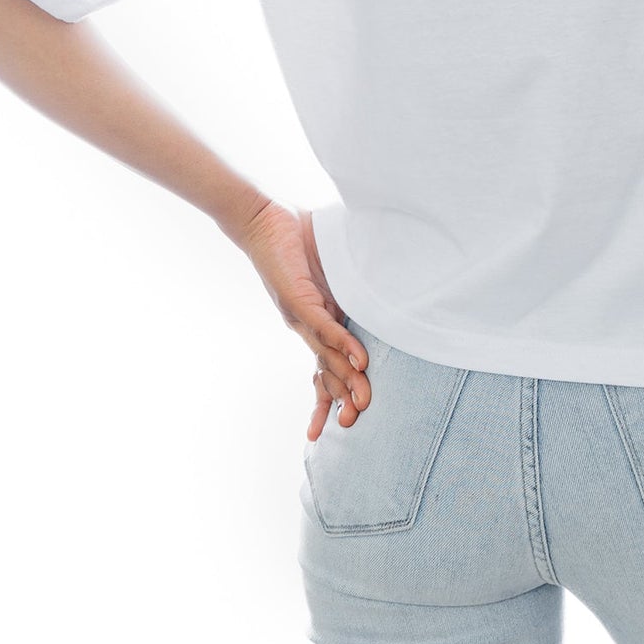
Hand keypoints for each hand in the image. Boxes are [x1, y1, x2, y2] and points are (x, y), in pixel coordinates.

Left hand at [238, 201, 371, 440]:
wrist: (261, 219)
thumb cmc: (297, 239)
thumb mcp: (332, 268)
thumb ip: (352, 281)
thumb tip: (382, 281)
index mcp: (315, 321)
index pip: (323, 367)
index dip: (330, 396)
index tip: (340, 424)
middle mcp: (305, 325)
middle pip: (324, 371)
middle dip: (339, 400)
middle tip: (353, 423)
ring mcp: (300, 315)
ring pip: (326, 356)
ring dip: (346, 381)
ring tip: (362, 403)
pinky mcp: (298, 299)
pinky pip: (324, 327)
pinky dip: (342, 345)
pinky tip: (359, 362)